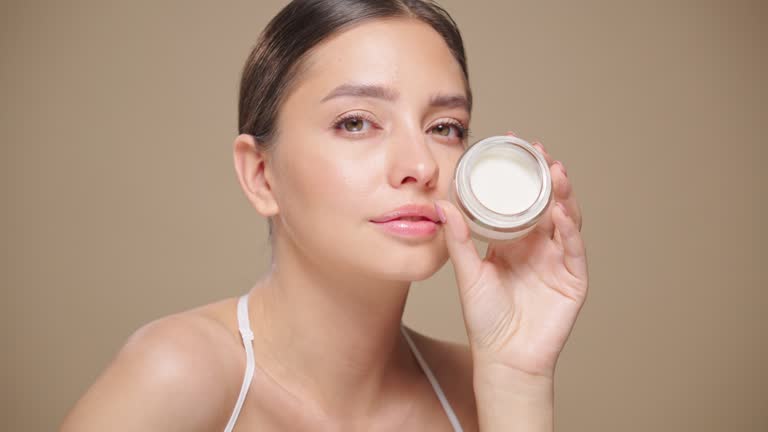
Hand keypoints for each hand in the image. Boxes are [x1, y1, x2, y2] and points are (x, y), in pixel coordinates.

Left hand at [435, 132, 587, 378]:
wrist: (504, 359)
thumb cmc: (485, 319)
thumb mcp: (468, 273)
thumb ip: (459, 240)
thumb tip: (442, 205)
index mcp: (515, 241)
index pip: (522, 200)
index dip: (521, 174)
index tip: (514, 145)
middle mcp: (540, 246)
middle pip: (549, 202)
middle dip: (546, 175)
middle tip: (538, 151)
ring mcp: (559, 261)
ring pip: (567, 220)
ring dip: (563, 195)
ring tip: (555, 172)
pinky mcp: (573, 280)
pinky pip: (574, 250)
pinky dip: (569, 230)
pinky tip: (560, 212)